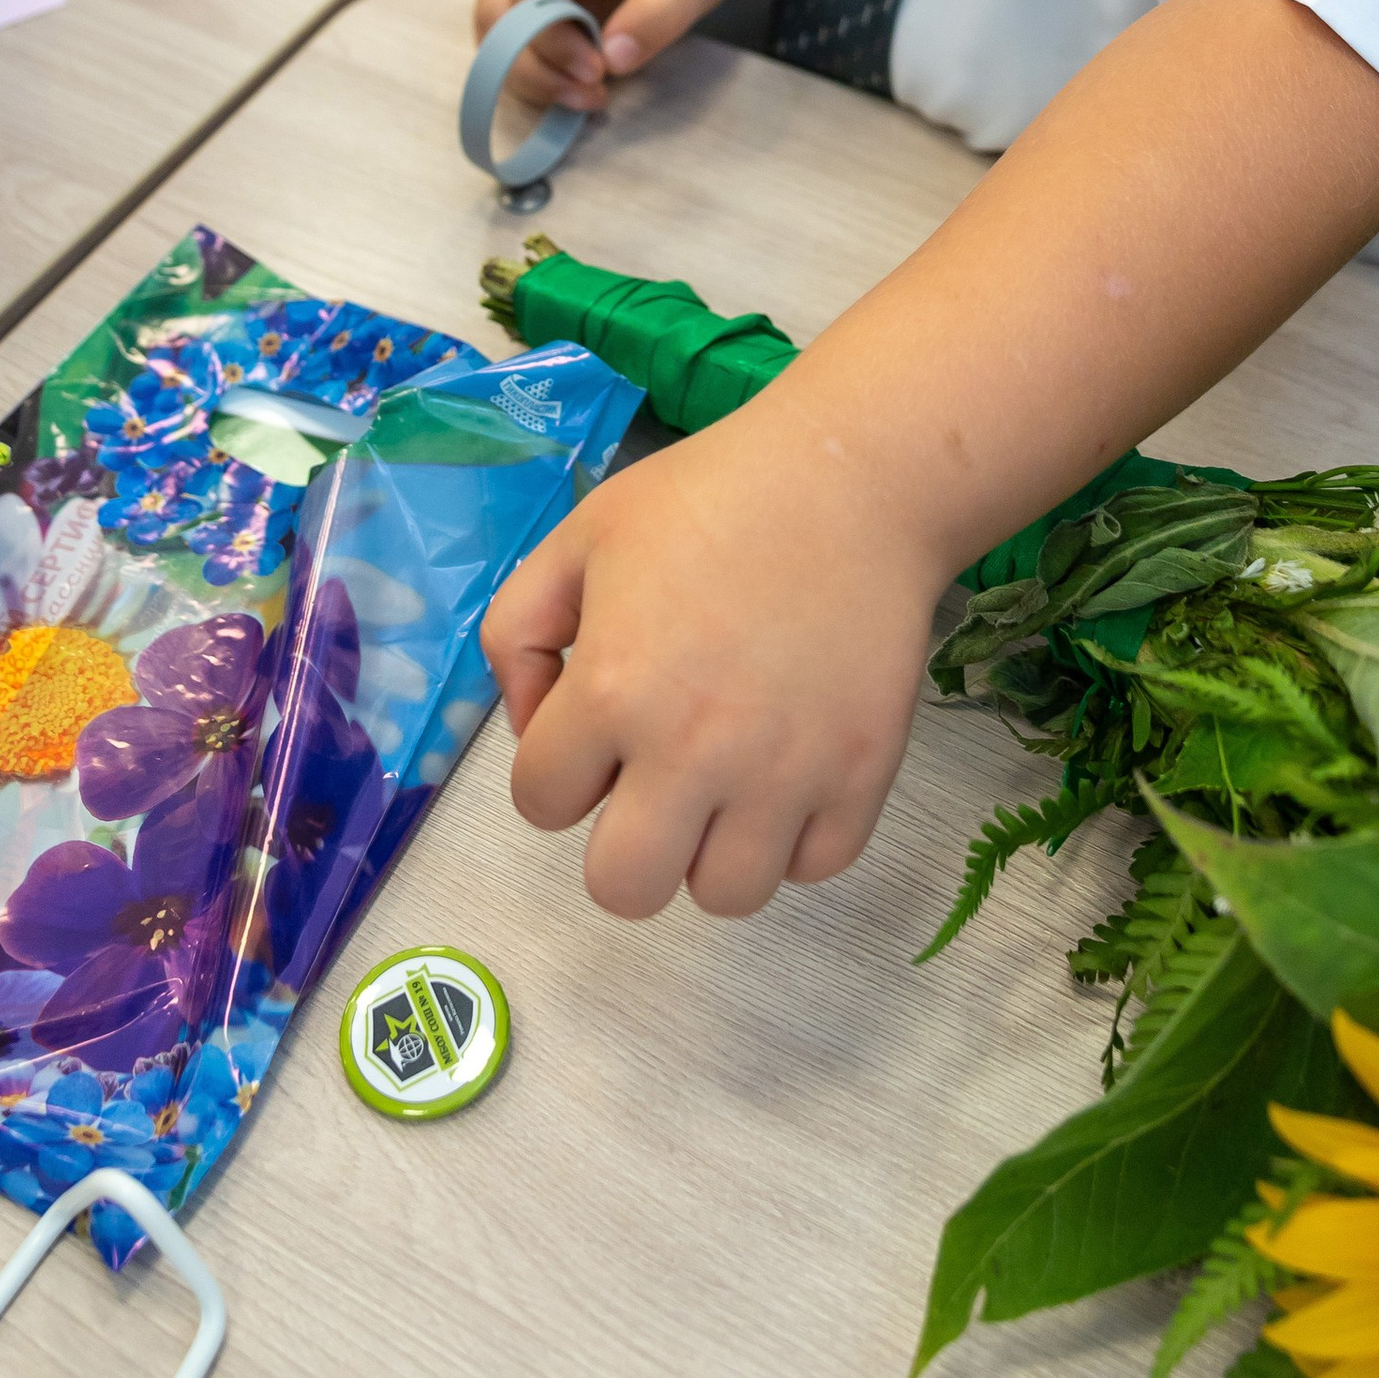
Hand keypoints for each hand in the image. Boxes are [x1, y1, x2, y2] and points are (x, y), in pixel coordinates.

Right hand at [474, 0, 749, 111]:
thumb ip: (659, 12)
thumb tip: (613, 60)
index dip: (555, 37)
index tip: (598, 72)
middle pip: (495, 10)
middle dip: (534, 65)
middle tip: (590, 93)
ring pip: (491, 31)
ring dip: (529, 74)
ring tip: (586, 94)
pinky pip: (505, 40)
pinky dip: (533, 71)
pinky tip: (575, 84)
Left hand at [484, 383, 944, 914]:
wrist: (851, 481)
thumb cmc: (707, 500)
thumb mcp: (578, 537)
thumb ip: (516, 632)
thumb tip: (532, 727)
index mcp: (608, 691)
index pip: (540, 804)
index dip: (558, 768)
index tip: (595, 730)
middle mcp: (692, 752)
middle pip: (624, 889)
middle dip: (623, 846)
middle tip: (651, 787)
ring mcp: (785, 774)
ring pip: (724, 896)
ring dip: (712, 851)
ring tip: (725, 783)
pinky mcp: (862, 777)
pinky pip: (813, 868)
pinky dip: (795, 838)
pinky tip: (787, 776)